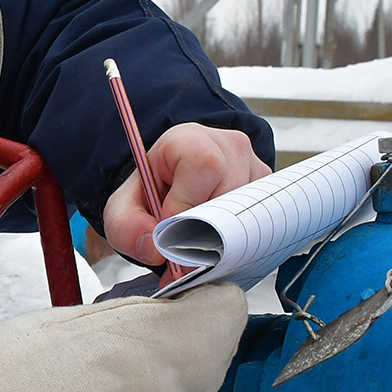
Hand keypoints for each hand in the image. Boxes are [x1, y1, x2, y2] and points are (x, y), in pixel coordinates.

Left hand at [102, 123, 271, 264]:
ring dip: (224, 239)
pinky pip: (263, 221)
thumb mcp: (123, 210)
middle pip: (231, 193)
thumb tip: (156, 249)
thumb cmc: (150, 195)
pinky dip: (240, 240)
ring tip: (199, 244)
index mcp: (189, 139)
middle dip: (206, 231)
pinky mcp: (268, 191)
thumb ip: (127, 229)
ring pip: (250, 211)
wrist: (170, 192)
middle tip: (186, 252)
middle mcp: (229, 146)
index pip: (204, 164)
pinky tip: (218, 240)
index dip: (186, 204)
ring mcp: (254, 167)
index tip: (169, 227)